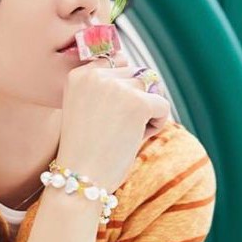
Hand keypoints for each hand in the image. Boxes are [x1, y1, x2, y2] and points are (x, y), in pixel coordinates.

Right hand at [56, 45, 172, 194]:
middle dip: (135, 101)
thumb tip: (138, 65)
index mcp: (78, 75)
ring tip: (125, 134)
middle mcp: (94, 75)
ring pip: (151, 88)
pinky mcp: (137, 103)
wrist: (80, 178)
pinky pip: (163, 105)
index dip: (121, 90)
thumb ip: (105, 85)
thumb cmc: (85, 150)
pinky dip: (156, 124)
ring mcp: (116, 87)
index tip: (106, 117)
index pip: (116, 62)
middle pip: (136, 75)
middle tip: (114, 130)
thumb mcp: (85, 109)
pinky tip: (134, 139)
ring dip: (147, 111)